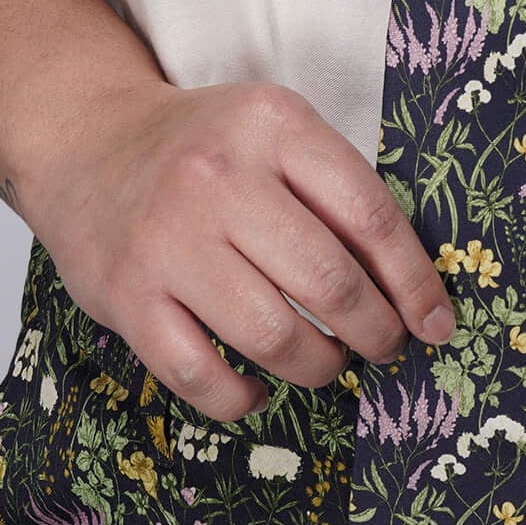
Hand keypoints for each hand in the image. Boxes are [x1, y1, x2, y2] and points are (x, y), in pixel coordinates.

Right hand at [27, 77, 457, 422]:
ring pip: (272, 335)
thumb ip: (336, 191)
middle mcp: (219, 178)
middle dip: (374, 332)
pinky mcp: (126, 296)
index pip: (369, 215)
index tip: (436, 323)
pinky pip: (200, 377)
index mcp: (274, 125)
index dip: (414, 281)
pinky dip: (242, 399)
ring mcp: (168, 240)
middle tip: (383, 348)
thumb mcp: (277, 133)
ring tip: (326, 362)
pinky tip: (258, 387)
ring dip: (318, 366)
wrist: (89, 143)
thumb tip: (410, 286)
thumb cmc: (206, 148)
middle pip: (328, 281)